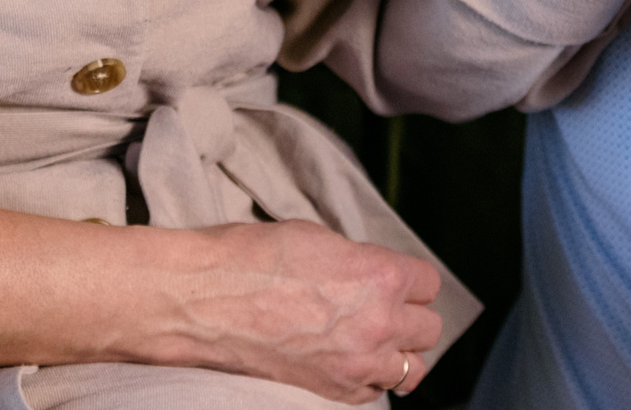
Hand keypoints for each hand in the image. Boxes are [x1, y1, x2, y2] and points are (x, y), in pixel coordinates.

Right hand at [0, 208, 441, 400]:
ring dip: (398, 352)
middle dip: (410, 316)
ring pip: (411, 368)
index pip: (429, 283)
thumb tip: (369, 271)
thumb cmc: (249, 258)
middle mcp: (379, 322)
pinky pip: (375, 393)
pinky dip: (369, 379)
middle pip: (429, 329)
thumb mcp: (316, 238)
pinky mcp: (331, 391)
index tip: (396, 279)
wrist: (200, 299)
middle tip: (386, 307)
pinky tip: (350, 361)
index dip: (410, 278)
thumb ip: (357, 259)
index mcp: (380, 275)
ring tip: (374, 340)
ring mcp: (356, 363)